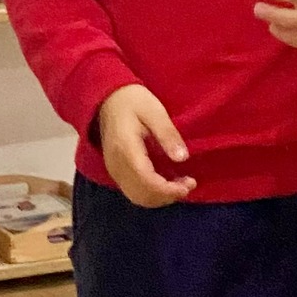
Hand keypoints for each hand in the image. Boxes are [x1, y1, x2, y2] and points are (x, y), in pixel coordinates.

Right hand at [96, 85, 195, 207]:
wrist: (107, 98)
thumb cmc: (133, 100)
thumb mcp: (154, 110)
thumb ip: (167, 134)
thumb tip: (182, 158)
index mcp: (126, 148)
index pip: (147, 180)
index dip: (168, 189)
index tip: (189, 185)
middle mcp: (116, 165)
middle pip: (142, 194)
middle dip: (168, 195)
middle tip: (188, 184)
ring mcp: (114, 170)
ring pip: (138, 197)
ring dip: (160, 197)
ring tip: (180, 185)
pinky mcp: (115, 171)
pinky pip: (133, 191)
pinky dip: (152, 194)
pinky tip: (165, 184)